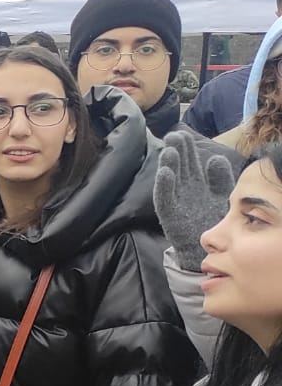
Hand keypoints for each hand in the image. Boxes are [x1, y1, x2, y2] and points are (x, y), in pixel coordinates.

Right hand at [155, 130, 241, 271]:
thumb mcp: (222, 195)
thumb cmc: (216, 222)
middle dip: (176, 151)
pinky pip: (165, 199)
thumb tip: (215, 158)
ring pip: (170, 179)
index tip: (184, 135)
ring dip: (169, 165)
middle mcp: (184, 190)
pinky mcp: (170, 215)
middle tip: (174, 136)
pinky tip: (165, 173)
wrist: (209, 250)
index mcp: (197, 183)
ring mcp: (175, 202)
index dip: (187, 148)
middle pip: (179, 166)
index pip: (190, 161)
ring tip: (170, 151)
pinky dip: (164, 186)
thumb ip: (219, 178)